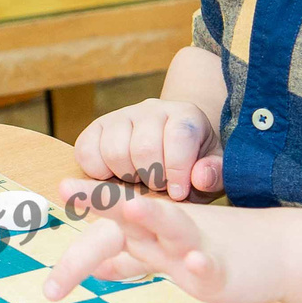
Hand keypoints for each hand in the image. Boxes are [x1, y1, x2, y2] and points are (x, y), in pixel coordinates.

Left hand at [41, 189, 280, 302]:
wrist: (283, 250)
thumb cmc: (222, 248)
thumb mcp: (172, 255)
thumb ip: (135, 261)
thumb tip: (99, 269)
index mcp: (158, 226)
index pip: (118, 208)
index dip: (91, 197)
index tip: (60, 184)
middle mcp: (172, 230)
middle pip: (131, 214)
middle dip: (101, 201)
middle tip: (67, 187)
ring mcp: (198, 247)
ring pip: (172, 230)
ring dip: (151, 219)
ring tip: (130, 209)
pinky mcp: (222, 271)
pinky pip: (210, 268)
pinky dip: (202, 264)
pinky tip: (194, 262)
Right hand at [74, 98, 222, 200]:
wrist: (170, 151)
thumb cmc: (194, 165)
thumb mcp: (214, 172)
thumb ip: (214, 175)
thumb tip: (198, 177)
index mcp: (186, 116)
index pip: (178, 136)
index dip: (177, 170)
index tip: (178, 193)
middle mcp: (152, 109)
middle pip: (144, 148)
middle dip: (151, 178)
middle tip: (159, 187)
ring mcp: (122, 116)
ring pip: (113, 151)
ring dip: (126, 176)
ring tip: (139, 180)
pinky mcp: (97, 127)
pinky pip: (86, 151)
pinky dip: (97, 172)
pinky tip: (114, 176)